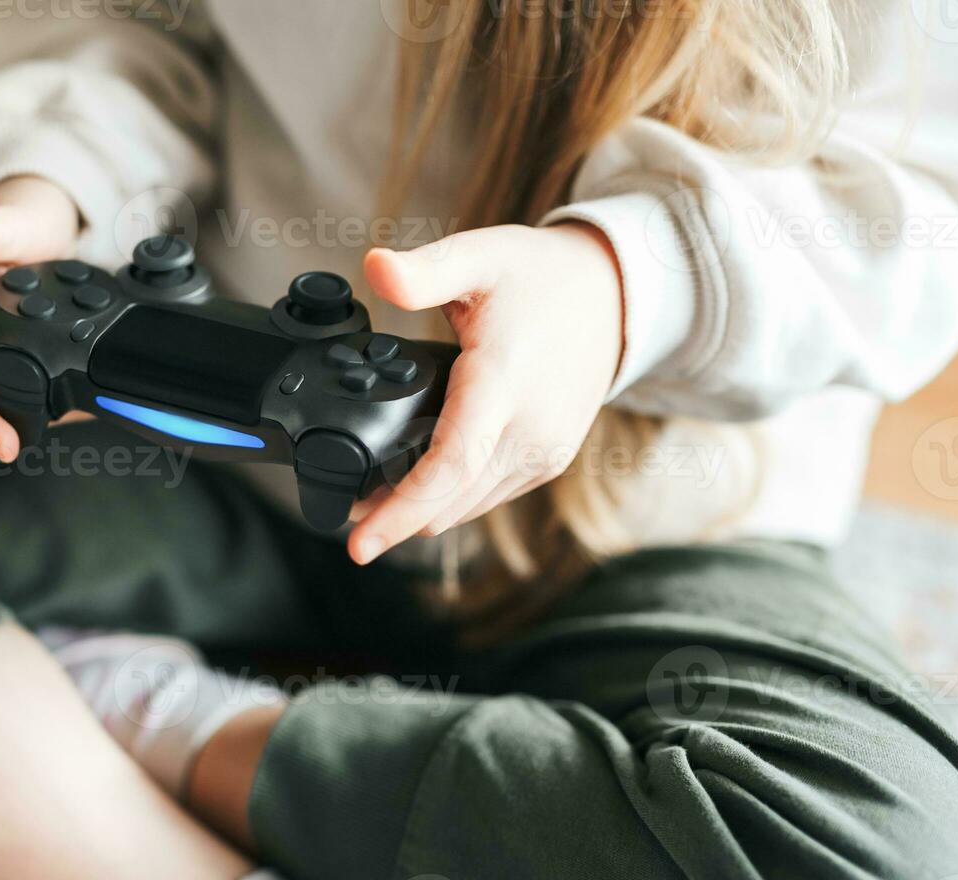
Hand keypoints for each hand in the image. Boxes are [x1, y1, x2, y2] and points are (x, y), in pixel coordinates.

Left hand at [347, 223, 624, 564]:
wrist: (614, 294)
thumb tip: (375, 266)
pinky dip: (450, 500)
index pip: (451, 465)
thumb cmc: (541, 277)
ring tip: (371, 500)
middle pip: (450, 500)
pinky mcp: (548, 461)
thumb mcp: (479, 257)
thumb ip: (424, 271)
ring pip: (467, 506)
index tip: (359, 544)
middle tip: (343, 513)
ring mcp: (544, 452)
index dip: (401, 510)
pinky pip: (488, 496)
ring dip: (420, 513)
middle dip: (393, 519)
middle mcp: (530, 431)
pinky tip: (419, 485)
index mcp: (505, 384)